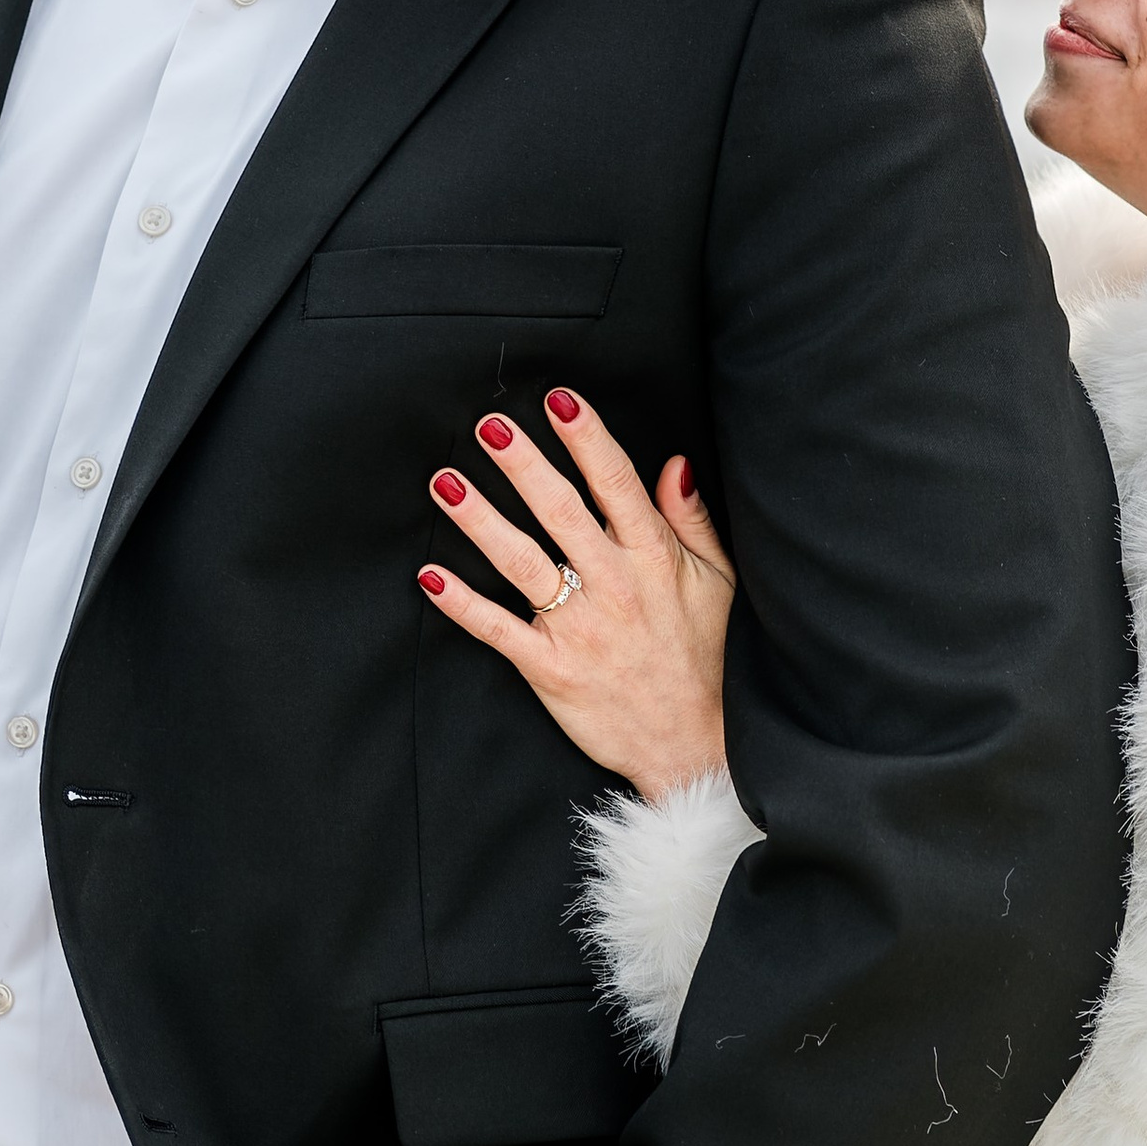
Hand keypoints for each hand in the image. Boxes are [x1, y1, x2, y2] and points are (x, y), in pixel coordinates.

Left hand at [418, 389, 734, 801]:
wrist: (696, 746)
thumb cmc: (707, 659)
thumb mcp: (718, 583)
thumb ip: (691, 520)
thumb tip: (673, 465)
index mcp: (653, 558)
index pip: (615, 483)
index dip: (586, 438)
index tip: (559, 399)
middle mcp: (613, 586)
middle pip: (559, 510)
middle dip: (521, 463)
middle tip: (488, 424)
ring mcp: (579, 629)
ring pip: (521, 561)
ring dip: (479, 519)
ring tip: (444, 480)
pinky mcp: (551, 669)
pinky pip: (498, 630)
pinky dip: (460, 604)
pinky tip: (428, 576)